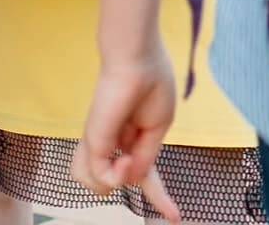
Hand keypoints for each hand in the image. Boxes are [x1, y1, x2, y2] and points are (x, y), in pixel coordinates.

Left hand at [71, 54, 180, 222]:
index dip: (159, 196)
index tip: (175, 217)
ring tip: (126, 159)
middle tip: (138, 160)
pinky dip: (114, 178)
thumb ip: (144, 159)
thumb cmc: (152, 84)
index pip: (143, 174)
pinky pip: (98, 177)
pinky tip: (122, 158)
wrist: (137, 60)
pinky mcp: (93, 140)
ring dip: (116, 182)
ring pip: (95, 182)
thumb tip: (132, 179)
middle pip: (114, 178)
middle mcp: (115, 142)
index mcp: (135, 137)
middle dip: (134, 180)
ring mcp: (101, 142)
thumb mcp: (157, 127)